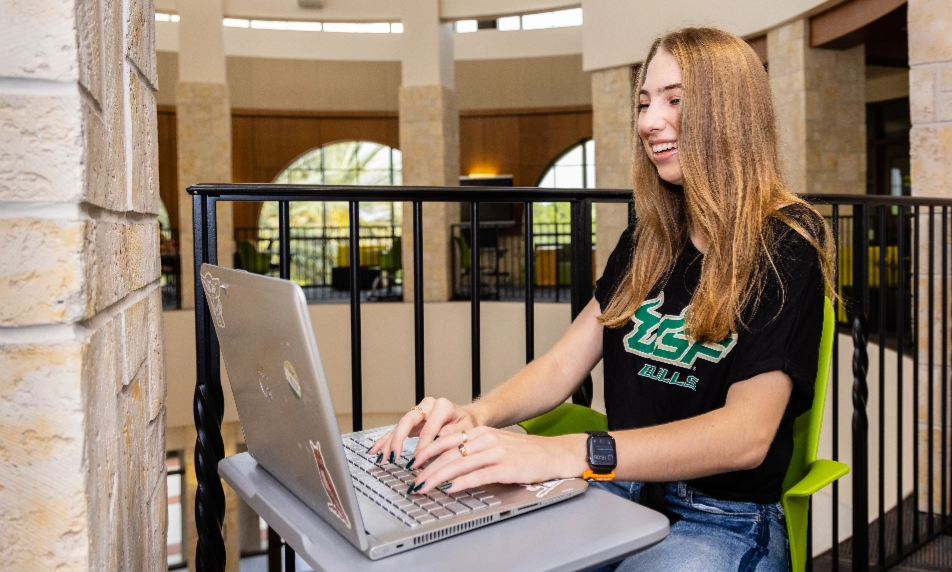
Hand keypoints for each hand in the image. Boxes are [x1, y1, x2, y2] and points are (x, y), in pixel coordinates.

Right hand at [368, 397, 477, 466]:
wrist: (468, 418)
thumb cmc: (468, 425)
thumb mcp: (466, 430)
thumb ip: (451, 436)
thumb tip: (435, 447)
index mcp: (442, 406)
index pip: (428, 429)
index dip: (421, 447)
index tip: (417, 461)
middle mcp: (427, 406)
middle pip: (407, 421)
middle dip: (398, 440)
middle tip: (393, 456)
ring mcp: (418, 412)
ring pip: (399, 426)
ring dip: (388, 442)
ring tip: (381, 457)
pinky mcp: (413, 421)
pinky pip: (396, 430)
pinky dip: (386, 440)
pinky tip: (375, 449)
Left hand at [405, 426, 587, 495]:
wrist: (553, 454)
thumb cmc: (525, 453)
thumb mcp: (496, 444)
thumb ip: (474, 450)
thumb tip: (448, 463)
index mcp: (481, 432)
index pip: (446, 440)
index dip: (427, 452)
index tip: (413, 463)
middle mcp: (485, 439)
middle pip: (448, 453)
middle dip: (427, 468)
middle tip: (413, 480)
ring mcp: (495, 452)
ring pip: (458, 464)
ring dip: (437, 477)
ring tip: (424, 487)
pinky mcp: (505, 467)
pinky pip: (477, 475)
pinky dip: (460, 482)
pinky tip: (448, 488)